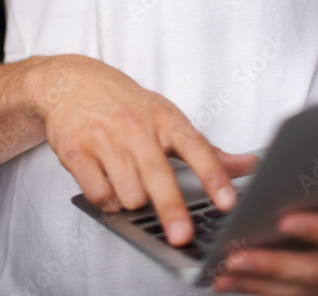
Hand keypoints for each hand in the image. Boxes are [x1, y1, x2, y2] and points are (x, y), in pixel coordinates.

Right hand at [35, 54, 259, 245]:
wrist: (71, 81)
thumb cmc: (124, 102)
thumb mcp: (166, 115)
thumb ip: (205, 147)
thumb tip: (246, 165)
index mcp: (163, 117)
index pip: (195, 146)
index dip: (213, 174)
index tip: (227, 201)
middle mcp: (135, 126)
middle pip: (158, 174)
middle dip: (171, 208)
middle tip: (182, 235)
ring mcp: (104, 138)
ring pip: (128, 192)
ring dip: (133, 201)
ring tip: (130, 185)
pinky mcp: (76, 151)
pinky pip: (98, 194)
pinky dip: (107, 200)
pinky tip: (108, 184)